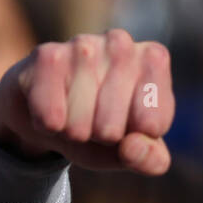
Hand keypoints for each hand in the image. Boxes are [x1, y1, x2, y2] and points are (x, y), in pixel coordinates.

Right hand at [0, 29, 174, 174]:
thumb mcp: (134, 150)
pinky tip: (52, 109)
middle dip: (102, 137)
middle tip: (98, 120)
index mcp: (154, 60)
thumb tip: (133, 147)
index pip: (153, 123)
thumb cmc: (103, 127)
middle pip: (112, 128)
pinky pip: (51, 118)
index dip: (138, 137)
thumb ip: (150, 159)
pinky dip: (50, 127)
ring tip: (76, 113)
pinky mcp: (47, 55)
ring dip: (75, 132)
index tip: (133, 125)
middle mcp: (121, 43)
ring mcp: (83, 44)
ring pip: (80, 124)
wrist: (52, 114)